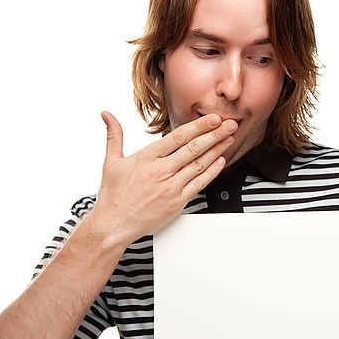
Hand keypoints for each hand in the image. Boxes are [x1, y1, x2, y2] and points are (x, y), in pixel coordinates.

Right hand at [89, 111, 236, 244]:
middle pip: (194, 148)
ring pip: (199, 164)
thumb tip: (107, 115)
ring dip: (217, 150)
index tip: (212, 118)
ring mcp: (170, 186)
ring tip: (229, 139)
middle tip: (230, 124)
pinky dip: (211, 172)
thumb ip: (114, 136)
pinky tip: (221, 162)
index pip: (178, 137)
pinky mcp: (177, 201)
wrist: (114, 224)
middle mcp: (161, 170)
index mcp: (146, 157)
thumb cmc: (114, 195)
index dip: (198, 126)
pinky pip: (199, 184)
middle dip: (215, 134)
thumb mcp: (111, 161)